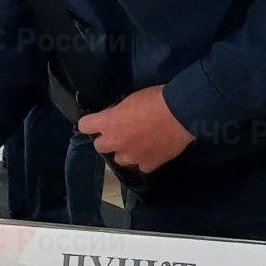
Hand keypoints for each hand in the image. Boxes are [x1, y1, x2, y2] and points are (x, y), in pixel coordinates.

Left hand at [77, 85, 193, 173]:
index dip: (91, 123)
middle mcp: (116, 142)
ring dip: (125, 152)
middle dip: (108, 139)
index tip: (98, 121)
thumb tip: (115, 117)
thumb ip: (118, 113)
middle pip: (99, 146)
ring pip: (120, 159)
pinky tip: (153, 151)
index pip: (84, 125)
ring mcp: (131, 156)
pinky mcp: (148, 165)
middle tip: (120, 132)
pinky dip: (145, 159)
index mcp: (108, 123)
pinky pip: (141, 166)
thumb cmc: (156, 100)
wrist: (181, 113)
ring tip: (138, 144)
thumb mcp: (130, 100)